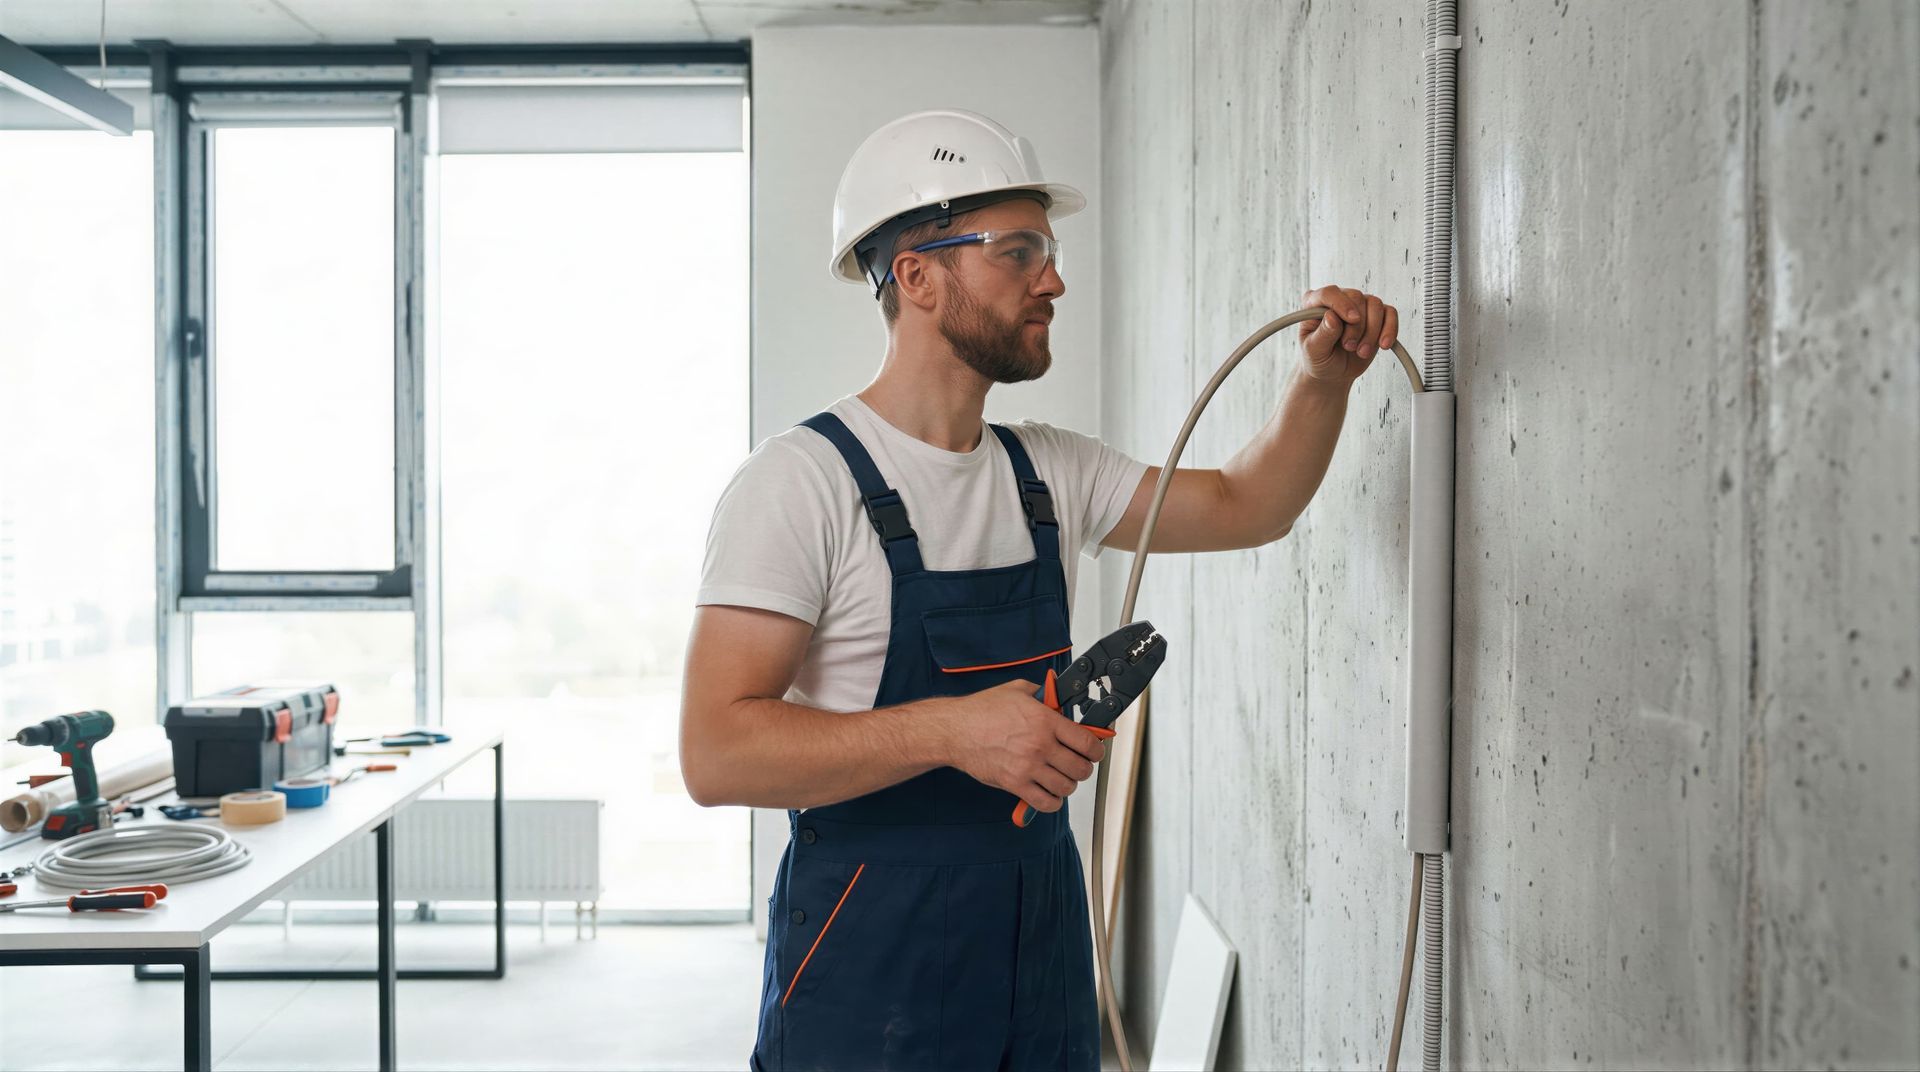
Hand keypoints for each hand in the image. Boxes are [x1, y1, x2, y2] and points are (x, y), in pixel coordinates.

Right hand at [947, 678, 1106, 816]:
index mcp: (1045, 721)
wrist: (954, 730)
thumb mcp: (1018, 690)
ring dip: (1067, 784)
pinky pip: (1046, 803)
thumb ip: (1043, 695)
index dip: (1096, 749)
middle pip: (1081, 768)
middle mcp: (1040, 745)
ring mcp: (1028, 767)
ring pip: (1066, 787)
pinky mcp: (1014, 784)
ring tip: (1060, 777)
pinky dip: (1052, 801)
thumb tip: (1059, 700)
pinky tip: (1048, 792)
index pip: (1088, 742)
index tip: (1094, 750)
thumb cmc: (981, 711)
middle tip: (1076, 763)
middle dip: (1083, 767)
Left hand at [1298, 284, 1398, 385]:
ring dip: (1372, 332)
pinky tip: (1384, 345)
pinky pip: (1390, 314)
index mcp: (1314, 303)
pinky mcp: (1376, 316)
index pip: (1329, 293)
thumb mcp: (1313, 351)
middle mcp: (1338, 299)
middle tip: (1349, 347)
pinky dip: (1390, 329)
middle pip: (1356, 298)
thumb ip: (1322, 334)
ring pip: (1375, 305)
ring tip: (1361, 352)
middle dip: (1357, 326)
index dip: (1342, 304)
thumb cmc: (1318, 359)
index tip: (1352, 320)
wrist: (1333, 371)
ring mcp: (1358, 306)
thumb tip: (1332, 317)